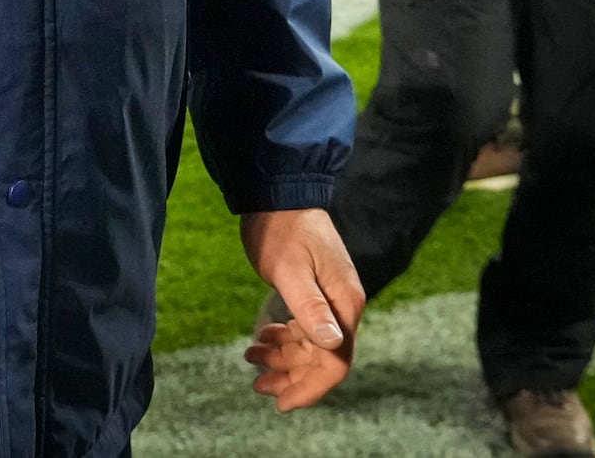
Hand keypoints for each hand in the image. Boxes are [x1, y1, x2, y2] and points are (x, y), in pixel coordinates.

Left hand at [239, 208, 362, 411]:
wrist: (277, 191)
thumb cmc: (280, 229)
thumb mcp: (290, 270)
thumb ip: (310, 308)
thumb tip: (332, 345)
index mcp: (344, 304)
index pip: (335, 362)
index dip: (309, 388)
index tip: (280, 404)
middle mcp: (343, 305)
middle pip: (323, 359)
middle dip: (291, 376)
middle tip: (257, 384)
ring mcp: (331, 298)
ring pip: (311, 345)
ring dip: (283, 358)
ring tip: (250, 359)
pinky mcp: (315, 290)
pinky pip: (304, 327)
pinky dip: (283, 338)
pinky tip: (260, 338)